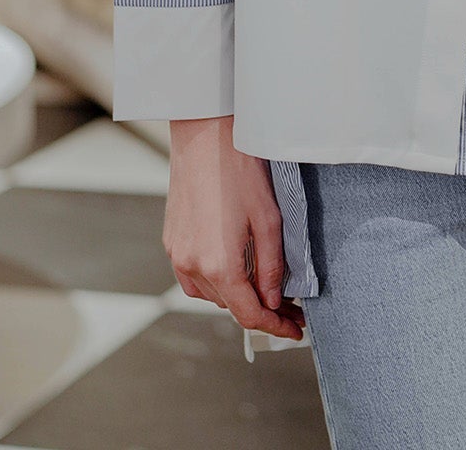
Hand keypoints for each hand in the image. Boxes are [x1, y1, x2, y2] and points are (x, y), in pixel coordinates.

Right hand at [164, 116, 305, 341]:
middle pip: (230, 305)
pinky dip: (214, 280)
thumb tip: (272, 299)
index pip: (249, 314)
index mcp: (219, 265)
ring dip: (236, 295)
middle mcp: (192, 266)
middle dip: (259, 308)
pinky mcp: (171, 241)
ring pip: (210, 293)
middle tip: (288, 303)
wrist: (204, 136)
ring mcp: (177, 254)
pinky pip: (193, 276)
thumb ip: (271, 267)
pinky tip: (232, 267)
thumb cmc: (239, 170)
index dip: (274, 326)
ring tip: (262, 285)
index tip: (293, 329)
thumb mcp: (269, 220)